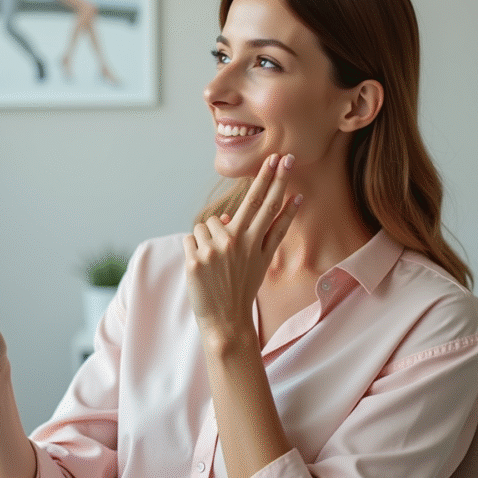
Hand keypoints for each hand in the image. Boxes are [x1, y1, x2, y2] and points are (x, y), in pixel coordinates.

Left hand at [183, 153, 301, 339]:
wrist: (225, 321)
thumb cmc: (241, 290)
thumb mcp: (261, 263)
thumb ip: (265, 234)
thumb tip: (262, 208)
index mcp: (255, 245)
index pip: (270, 207)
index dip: (279, 183)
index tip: (287, 162)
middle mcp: (239, 243)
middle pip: (253, 201)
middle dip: (267, 176)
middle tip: (278, 156)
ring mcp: (216, 250)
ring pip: (207, 224)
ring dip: (208, 238)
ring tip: (216, 264)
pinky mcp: (195, 260)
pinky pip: (190, 238)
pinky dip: (193, 250)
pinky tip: (203, 269)